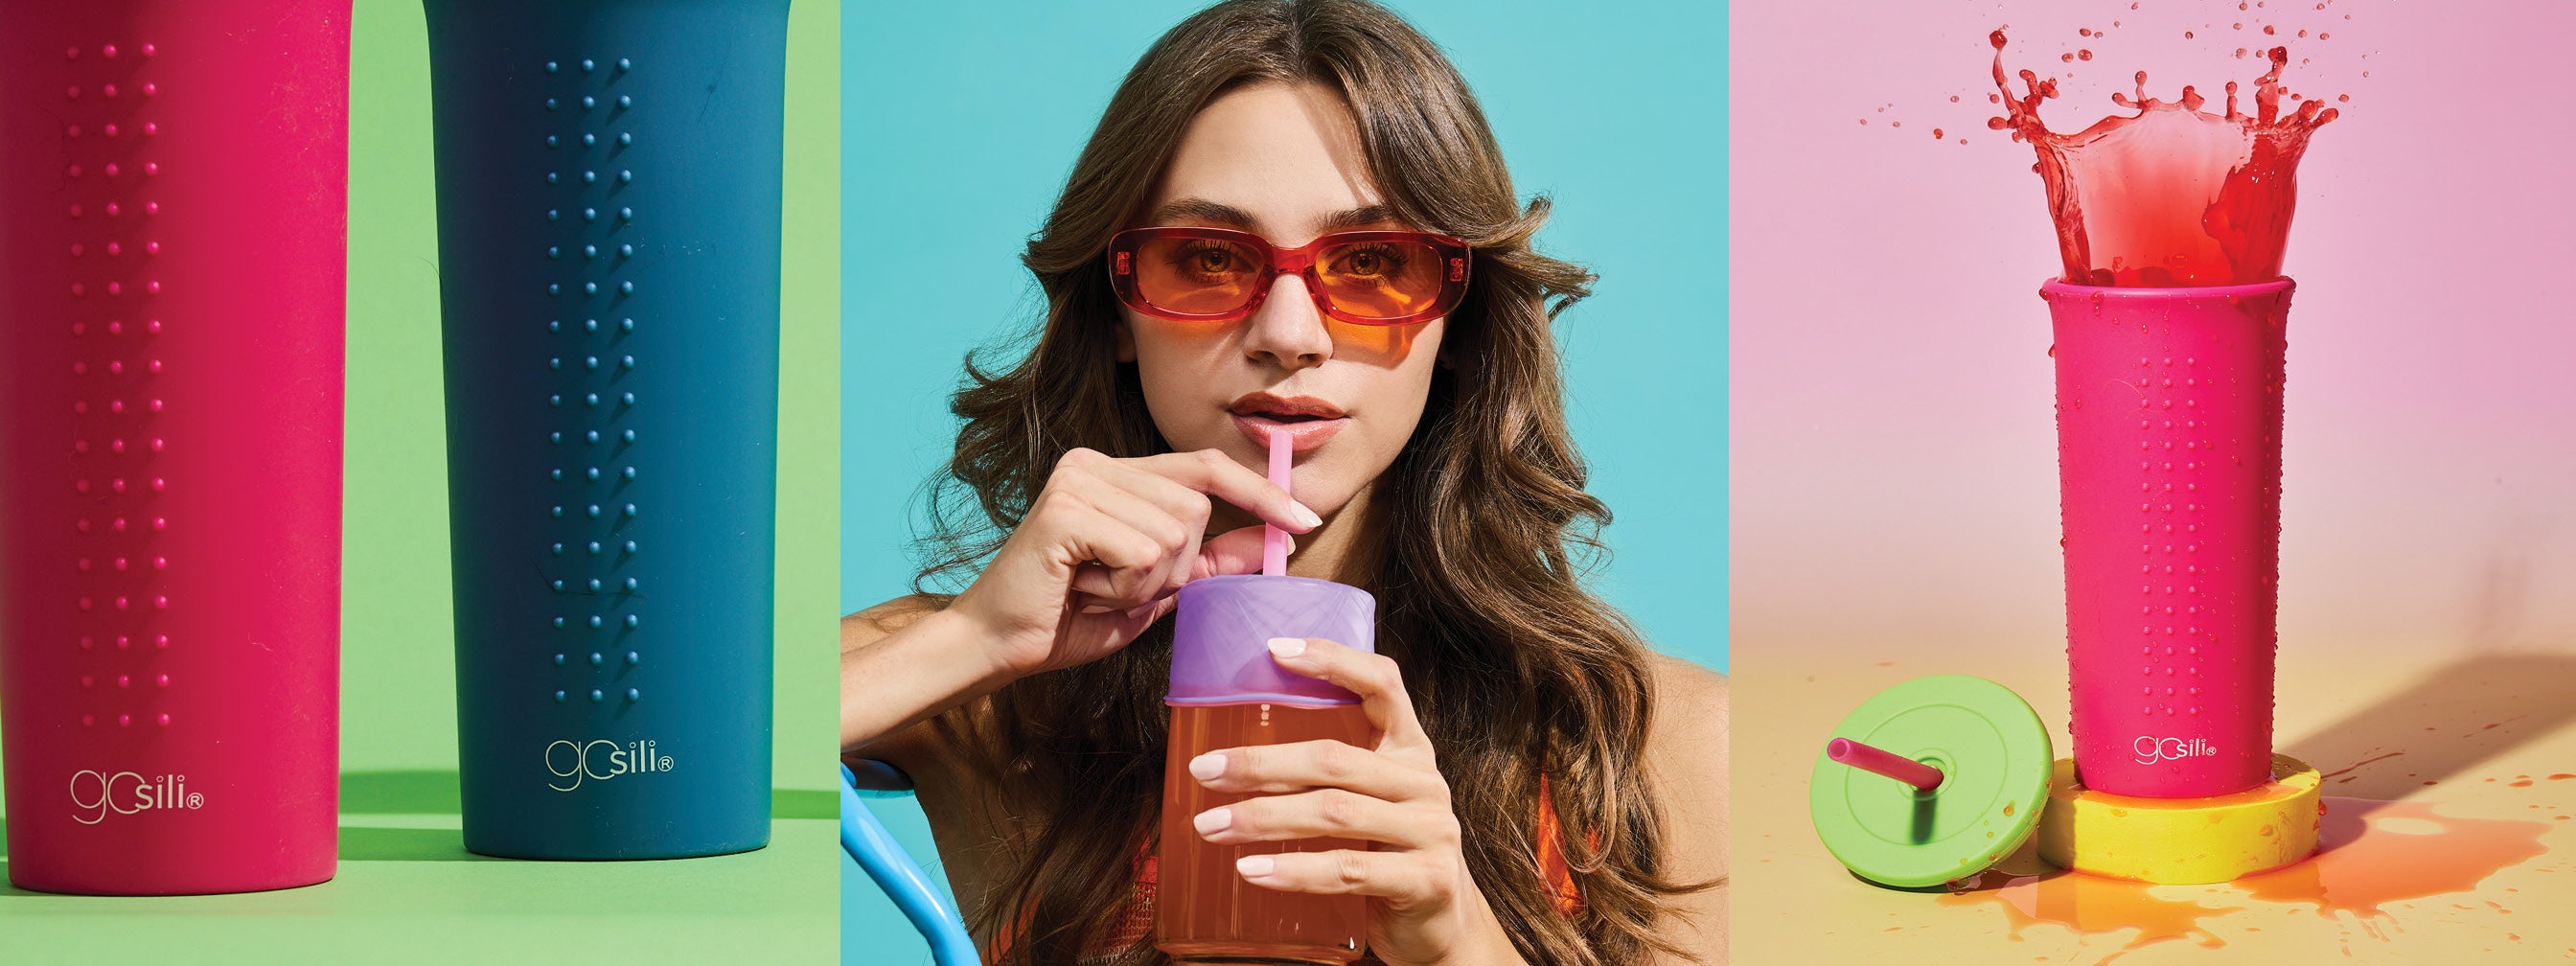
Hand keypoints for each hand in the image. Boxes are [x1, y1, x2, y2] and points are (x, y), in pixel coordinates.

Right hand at [947, 448, 1319, 679]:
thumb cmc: (1069, 616)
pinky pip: (1142, 552)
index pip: (1206, 467)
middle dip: (1176, 567)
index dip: (1260, 493)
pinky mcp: (1066, 510)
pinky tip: (1082, 589)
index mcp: (1116, 470)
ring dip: (1146, 583)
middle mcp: (1096, 463)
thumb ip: (1212, 561)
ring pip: (1173, 535)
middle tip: (1118, 588)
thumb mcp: (1156, 589)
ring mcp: (1079, 481)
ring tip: (1096, 589)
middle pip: (1195, 509)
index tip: (1307, 521)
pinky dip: (1124, 587)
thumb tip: (1277, 538)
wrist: (995, 646)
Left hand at [1186, 637, 1524, 965]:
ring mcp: (1432, 830)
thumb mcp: (1366, 802)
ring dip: (1263, 818)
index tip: (1273, 649)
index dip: (1333, 660)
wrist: (1441, 927)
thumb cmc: (1385, 854)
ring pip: (1335, 812)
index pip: (1382, 683)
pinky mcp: (1427, 879)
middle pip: (1335, 758)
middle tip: (1204, 770)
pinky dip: (1294, 870)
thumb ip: (1327, 774)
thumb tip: (1228, 753)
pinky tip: (1251, 871)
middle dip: (1261, 763)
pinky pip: (1348, 870)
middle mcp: (1424, 781)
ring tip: (1210, 825)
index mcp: (1409, 748)